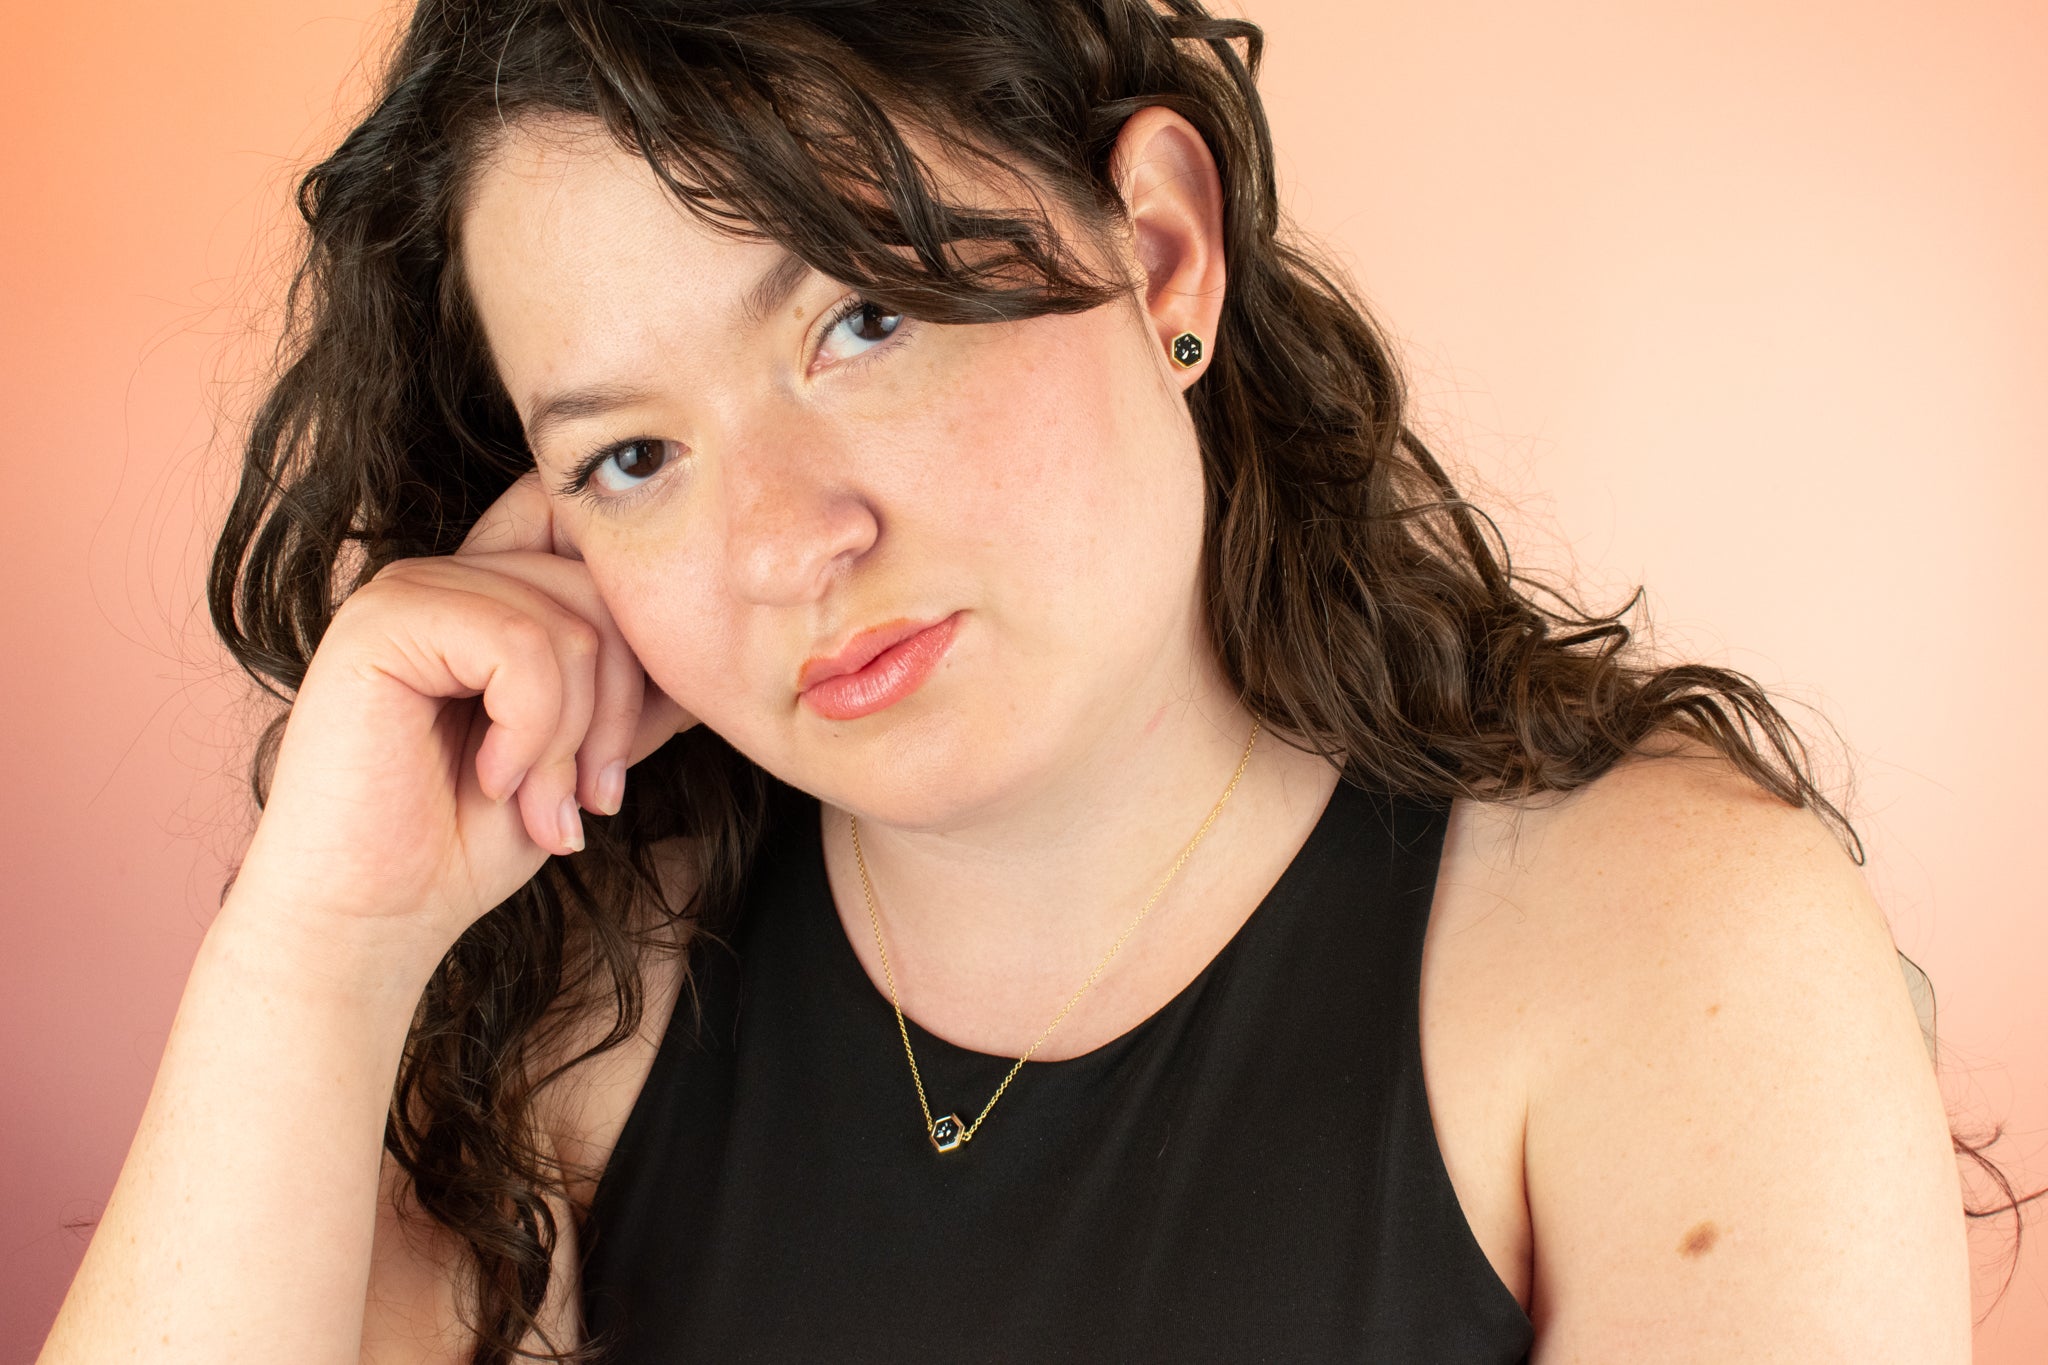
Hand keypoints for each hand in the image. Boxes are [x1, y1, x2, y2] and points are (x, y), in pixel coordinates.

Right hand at [229, 472, 696, 948]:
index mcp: (491, 593)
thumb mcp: (583, 754)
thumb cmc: (467, 841)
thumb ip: (632, 691)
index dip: (637, 626)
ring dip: (573, 738)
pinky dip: (530, 730)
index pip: (593, 537)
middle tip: (593, 798)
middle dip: (620, 707)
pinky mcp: (382, 621)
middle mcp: (450, 576)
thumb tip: (709, 653)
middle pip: (602, 585)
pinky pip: (518, 646)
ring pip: (571, 624)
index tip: (630, 734)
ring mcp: (411, 591)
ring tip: (541, 806)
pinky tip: (492, 781)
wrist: (373, 919)